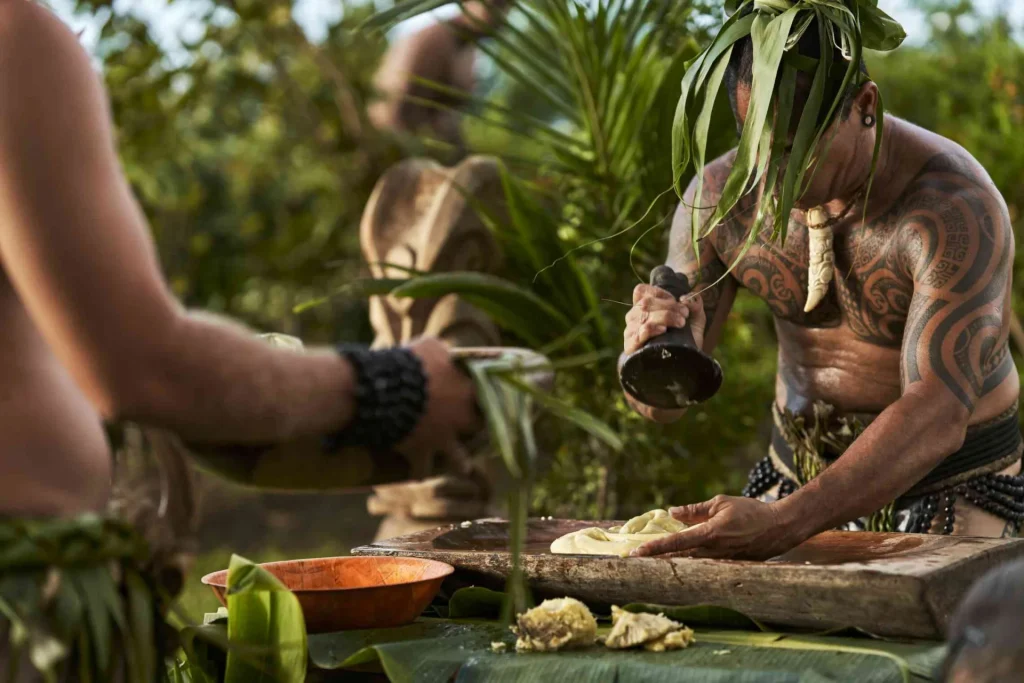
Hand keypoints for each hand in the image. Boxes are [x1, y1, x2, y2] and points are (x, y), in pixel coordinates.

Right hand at [398, 338, 481, 477]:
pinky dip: (419, 471)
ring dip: (460, 463)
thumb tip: (448, 353)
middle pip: (478, 429)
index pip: (489, 397)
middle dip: (475, 430)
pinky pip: (422, 469)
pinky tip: (418, 473)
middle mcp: (460, 418)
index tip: (485, 401)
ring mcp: (442, 438)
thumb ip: (444, 352)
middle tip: (474, 430)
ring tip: (462, 466)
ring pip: (459, 459)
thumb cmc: (411, 362)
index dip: (487, 400)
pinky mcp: (421, 452)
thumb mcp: (430, 346)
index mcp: (466, 390)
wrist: (386, 388)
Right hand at [621, 283, 706, 422]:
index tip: (677, 302)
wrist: (679, 368)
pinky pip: (636, 335)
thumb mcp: (694, 320)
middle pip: (645, 303)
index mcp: (644, 308)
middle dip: (668, 306)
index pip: (641, 291)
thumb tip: (688, 298)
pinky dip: (649, 329)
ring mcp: (631, 332)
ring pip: (643, 316)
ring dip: (664, 316)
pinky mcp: (631, 347)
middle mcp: (634, 318)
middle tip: (684, 315)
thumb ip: (695, 305)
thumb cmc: (683, 340)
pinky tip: (662, 330)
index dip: (659, 293)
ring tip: (680, 323)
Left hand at [630, 495, 806, 560]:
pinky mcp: (729, 566)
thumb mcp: (721, 503)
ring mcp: (722, 561)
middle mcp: (714, 551)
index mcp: (710, 533)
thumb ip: (695, 510)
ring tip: (649, 560)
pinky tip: (677, 560)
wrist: (780, 527)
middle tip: (634, 559)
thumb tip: (672, 513)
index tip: (637, 553)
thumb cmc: (750, 511)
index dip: (656, 548)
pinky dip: (689, 562)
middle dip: (657, 559)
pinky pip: (704, 564)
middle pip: (679, 558)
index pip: (677, 542)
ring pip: (690, 563)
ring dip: (670, 562)